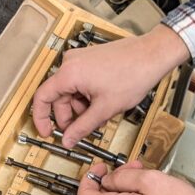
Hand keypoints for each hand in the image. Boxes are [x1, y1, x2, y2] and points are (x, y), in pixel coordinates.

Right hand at [32, 24, 189, 147]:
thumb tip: (68, 139)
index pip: (42, 98)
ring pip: (71, 91)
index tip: (47, 131)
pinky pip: (80, 82)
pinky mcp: (89, 59)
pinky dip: (87, 96)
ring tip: (100, 115)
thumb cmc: (133, 74)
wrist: (152, 55)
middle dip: (69, 115)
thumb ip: (83, 127)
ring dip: (81, 107)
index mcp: (69, 73)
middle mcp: (70, 63)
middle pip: (58, 96)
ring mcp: (80, 59)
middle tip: (80, 130)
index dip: (42, 118)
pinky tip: (102, 103)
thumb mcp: (105, 108)